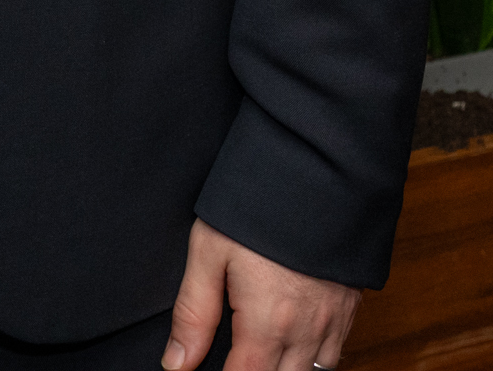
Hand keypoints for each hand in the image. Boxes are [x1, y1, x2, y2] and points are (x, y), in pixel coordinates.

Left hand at [163, 219, 359, 370]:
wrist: (317, 175)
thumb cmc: (256, 208)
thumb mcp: (208, 252)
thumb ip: (193, 313)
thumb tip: (177, 364)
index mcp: (268, 324)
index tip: (203, 369)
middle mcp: (306, 334)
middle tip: (232, 350)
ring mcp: (333, 325)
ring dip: (283, 369)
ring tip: (255, 349)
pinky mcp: (349, 311)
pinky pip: (332, 357)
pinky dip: (310, 361)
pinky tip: (287, 343)